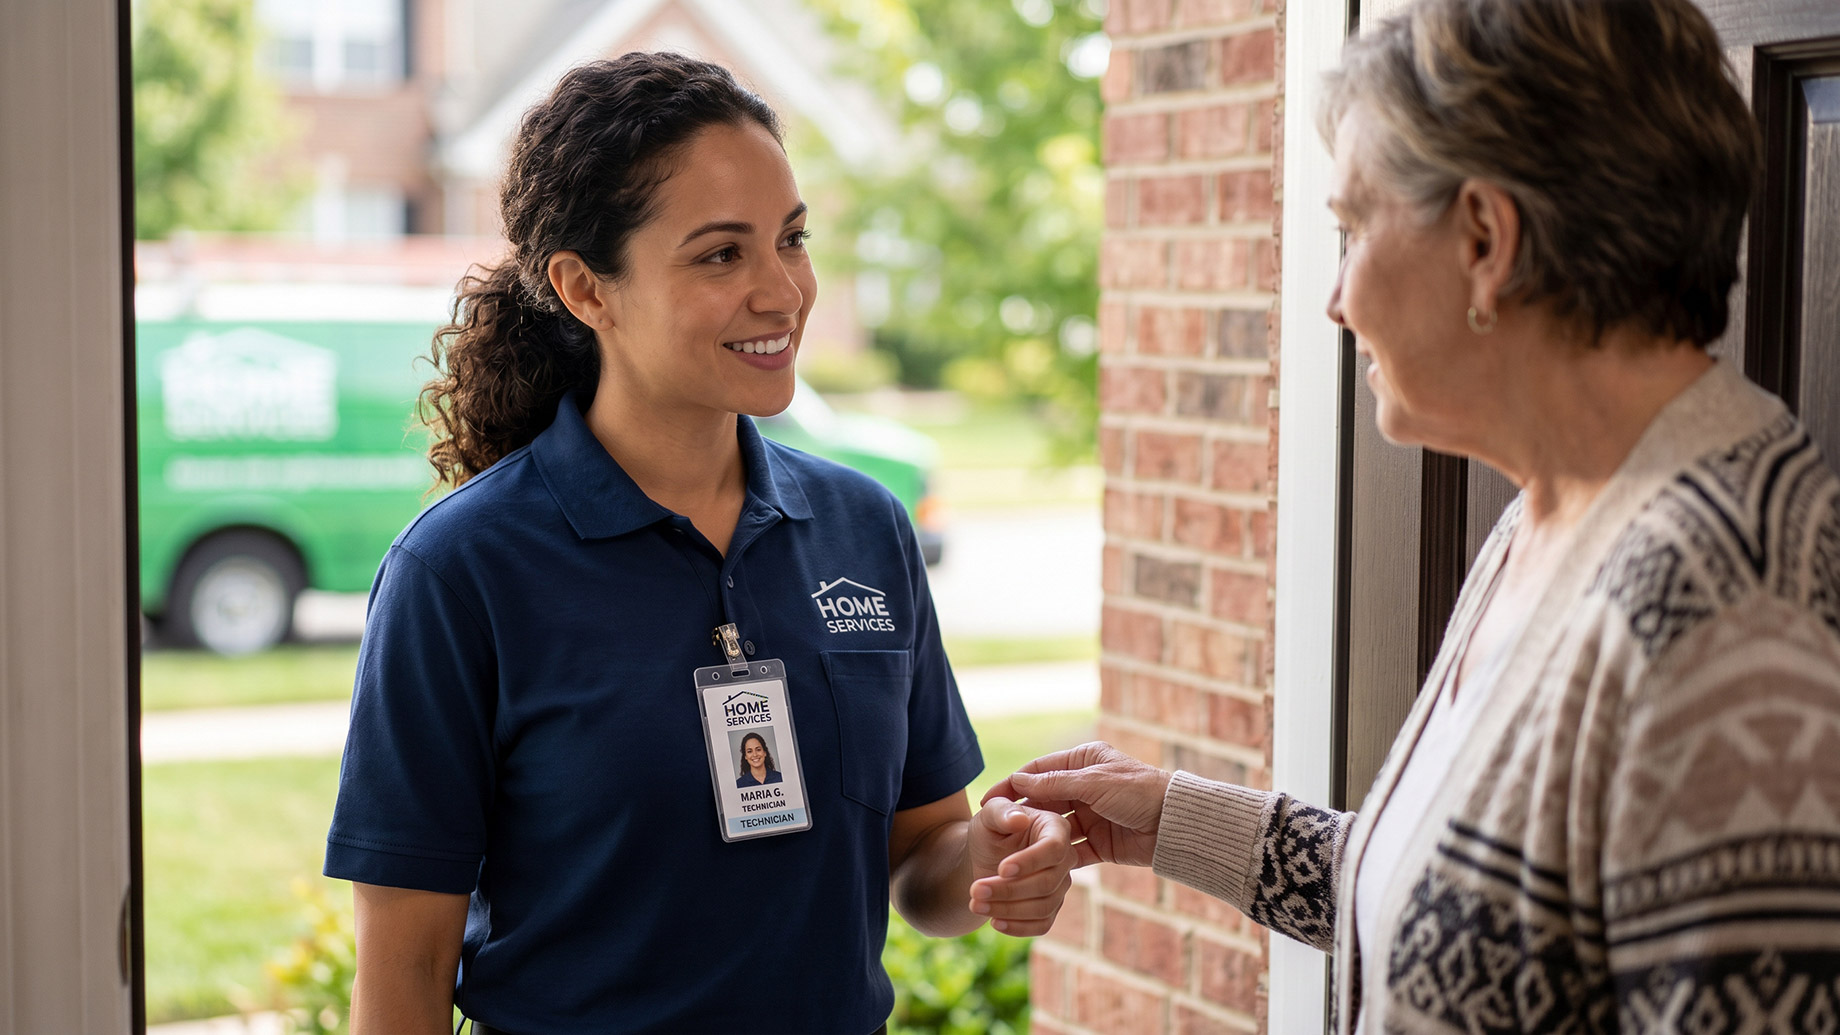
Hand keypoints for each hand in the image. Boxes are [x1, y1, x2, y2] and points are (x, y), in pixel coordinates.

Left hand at [966, 797, 1075, 936]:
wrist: (984, 856)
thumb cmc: (990, 830)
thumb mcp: (989, 815)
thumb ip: (1001, 811)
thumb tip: (1019, 819)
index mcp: (1055, 827)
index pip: (1054, 848)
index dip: (1030, 862)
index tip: (1001, 869)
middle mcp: (1065, 857)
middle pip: (1047, 882)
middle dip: (1008, 890)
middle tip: (975, 891)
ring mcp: (1061, 884)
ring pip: (1043, 906)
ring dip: (1007, 909)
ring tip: (975, 904)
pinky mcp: (1051, 906)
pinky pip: (1043, 924)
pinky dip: (1018, 927)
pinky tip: (994, 922)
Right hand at [982, 742, 1171, 868]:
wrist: (1177, 824)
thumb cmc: (1138, 792)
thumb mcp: (1093, 783)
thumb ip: (1054, 784)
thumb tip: (1018, 780)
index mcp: (1083, 762)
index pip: (1039, 771)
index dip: (1012, 785)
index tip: (988, 800)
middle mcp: (1084, 787)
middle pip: (1043, 801)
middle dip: (1021, 816)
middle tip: (992, 833)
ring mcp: (1091, 816)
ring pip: (1054, 828)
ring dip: (1035, 839)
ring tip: (1009, 852)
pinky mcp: (1099, 843)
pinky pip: (1070, 851)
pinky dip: (1054, 858)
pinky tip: (1034, 867)